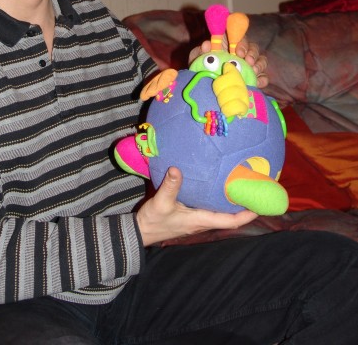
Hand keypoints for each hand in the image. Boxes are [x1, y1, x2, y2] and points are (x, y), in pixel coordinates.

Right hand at [136, 167, 256, 246]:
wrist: (140, 231)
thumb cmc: (153, 220)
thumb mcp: (161, 202)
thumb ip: (170, 186)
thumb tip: (177, 169)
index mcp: (201, 220)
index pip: (231, 221)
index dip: (248, 214)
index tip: (260, 203)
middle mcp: (203, 221)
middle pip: (230, 216)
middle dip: (244, 205)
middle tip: (255, 189)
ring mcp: (197, 219)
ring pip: (221, 212)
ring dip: (232, 202)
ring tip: (241, 185)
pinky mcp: (191, 214)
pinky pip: (211, 208)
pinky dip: (219, 200)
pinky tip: (218, 187)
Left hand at [189, 38, 268, 88]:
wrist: (204, 83)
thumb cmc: (202, 66)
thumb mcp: (198, 57)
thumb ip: (200, 51)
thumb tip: (206, 44)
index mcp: (229, 43)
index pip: (240, 37)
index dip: (242, 43)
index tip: (237, 51)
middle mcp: (241, 53)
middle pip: (253, 48)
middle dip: (252, 54)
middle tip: (248, 62)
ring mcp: (249, 65)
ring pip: (261, 60)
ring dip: (259, 65)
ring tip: (253, 72)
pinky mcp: (254, 77)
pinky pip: (263, 76)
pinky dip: (262, 79)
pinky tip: (257, 82)